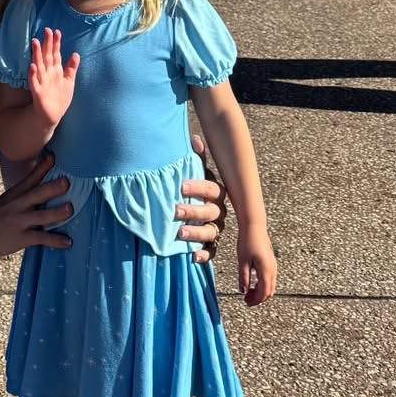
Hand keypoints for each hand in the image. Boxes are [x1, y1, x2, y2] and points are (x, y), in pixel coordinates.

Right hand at [0, 153, 73, 257]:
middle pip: (38, 194)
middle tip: (67, 182)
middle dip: (53, 188)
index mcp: (15, 194)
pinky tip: (68, 242)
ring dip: (57, 212)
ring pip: (42, 215)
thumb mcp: (5, 201)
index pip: (30, 178)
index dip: (42, 167)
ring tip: (71, 209)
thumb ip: (21, 198)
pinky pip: (41, 238)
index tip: (53, 156)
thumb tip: (39, 196)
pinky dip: (56, 240)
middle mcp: (19, 205)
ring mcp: (20, 221)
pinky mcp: (21, 237)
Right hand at [27, 28, 79, 130]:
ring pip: (39, 65)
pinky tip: (32, 66)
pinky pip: (34, 82)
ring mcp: (42, 82)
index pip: (55, 54)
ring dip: (36, 54)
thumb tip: (76, 53)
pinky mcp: (37, 92)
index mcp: (55, 71)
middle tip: (46, 30)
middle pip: (47, 56)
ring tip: (35, 42)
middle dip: (47, 44)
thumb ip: (71, 68)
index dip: (56, 43)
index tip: (56, 31)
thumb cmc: (60, 98)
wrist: (52, 116)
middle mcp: (47, 74)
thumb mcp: (69, 82)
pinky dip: (33, 75)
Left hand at [176, 133, 227, 264]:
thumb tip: (195, 139)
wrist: (197, 203)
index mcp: (217, 192)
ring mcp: (216, 228)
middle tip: (176, 210)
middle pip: (211, 212)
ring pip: (211, 232)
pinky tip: (193, 256)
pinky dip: (204, 255)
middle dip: (193, 211)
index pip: (212, 189)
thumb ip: (196, 159)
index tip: (181, 186)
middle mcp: (219, 211)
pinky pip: (212, 251)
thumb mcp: (195, 172)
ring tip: (180, 232)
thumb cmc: (195, 186)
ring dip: (196, 233)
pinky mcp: (211, 243)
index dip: (198, 187)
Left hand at [238, 224, 277, 305]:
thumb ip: (243, 278)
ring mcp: (273, 266)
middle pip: (269, 292)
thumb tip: (243, 292)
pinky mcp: (271, 262)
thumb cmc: (247, 241)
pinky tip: (252, 283)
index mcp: (266, 270)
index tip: (246, 302)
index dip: (255, 300)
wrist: (254, 226)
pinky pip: (270, 279)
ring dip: (260, 292)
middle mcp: (273, 270)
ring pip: (270, 286)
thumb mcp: (243, 261)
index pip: (263, 292)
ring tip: (248, 292)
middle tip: (246, 300)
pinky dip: (262, 285)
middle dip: (258, 298)